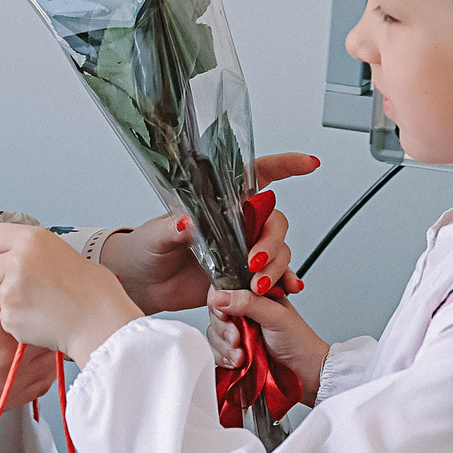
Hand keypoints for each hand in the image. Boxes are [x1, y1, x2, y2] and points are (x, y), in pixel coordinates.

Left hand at [0, 224, 144, 365]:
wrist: (102, 323)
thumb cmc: (92, 290)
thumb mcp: (62, 251)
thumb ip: (32, 251)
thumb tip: (15, 255)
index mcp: (31, 239)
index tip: (5, 257)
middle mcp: (16, 261)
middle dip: (5, 277)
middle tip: (34, 286)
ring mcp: (10, 291)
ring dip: (14, 300)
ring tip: (44, 305)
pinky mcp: (10, 317)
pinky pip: (6, 317)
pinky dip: (20, 320)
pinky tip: (43, 319)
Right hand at [0, 260, 55, 419]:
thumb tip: (12, 262)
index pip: (39, 298)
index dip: (37, 290)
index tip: (33, 286)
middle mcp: (1, 352)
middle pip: (48, 332)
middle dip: (42, 318)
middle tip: (34, 309)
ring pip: (47, 363)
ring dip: (42, 347)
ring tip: (24, 333)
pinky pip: (32, 389)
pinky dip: (32, 373)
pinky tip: (17, 357)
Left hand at [100, 153, 319, 313]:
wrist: (143, 283)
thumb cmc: (146, 249)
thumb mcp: (156, 235)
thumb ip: (173, 228)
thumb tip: (188, 222)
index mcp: (218, 203)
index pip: (256, 176)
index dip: (284, 166)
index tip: (309, 163)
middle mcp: (236, 225)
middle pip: (274, 223)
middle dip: (272, 243)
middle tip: (254, 263)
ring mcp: (242, 251)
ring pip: (278, 251)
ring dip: (275, 267)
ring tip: (258, 286)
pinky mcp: (242, 276)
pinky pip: (272, 277)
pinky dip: (283, 283)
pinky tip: (287, 289)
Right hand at [206, 286, 331, 398]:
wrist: (306, 374)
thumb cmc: (300, 342)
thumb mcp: (276, 316)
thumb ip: (248, 302)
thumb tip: (219, 296)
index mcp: (256, 294)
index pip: (225, 289)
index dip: (219, 302)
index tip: (225, 316)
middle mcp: (245, 311)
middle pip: (216, 312)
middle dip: (223, 329)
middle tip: (237, 339)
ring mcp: (239, 331)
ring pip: (214, 333)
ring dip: (224, 347)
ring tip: (242, 355)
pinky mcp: (234, 350)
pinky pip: (216, 351)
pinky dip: (224, 358)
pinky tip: (238, 362)